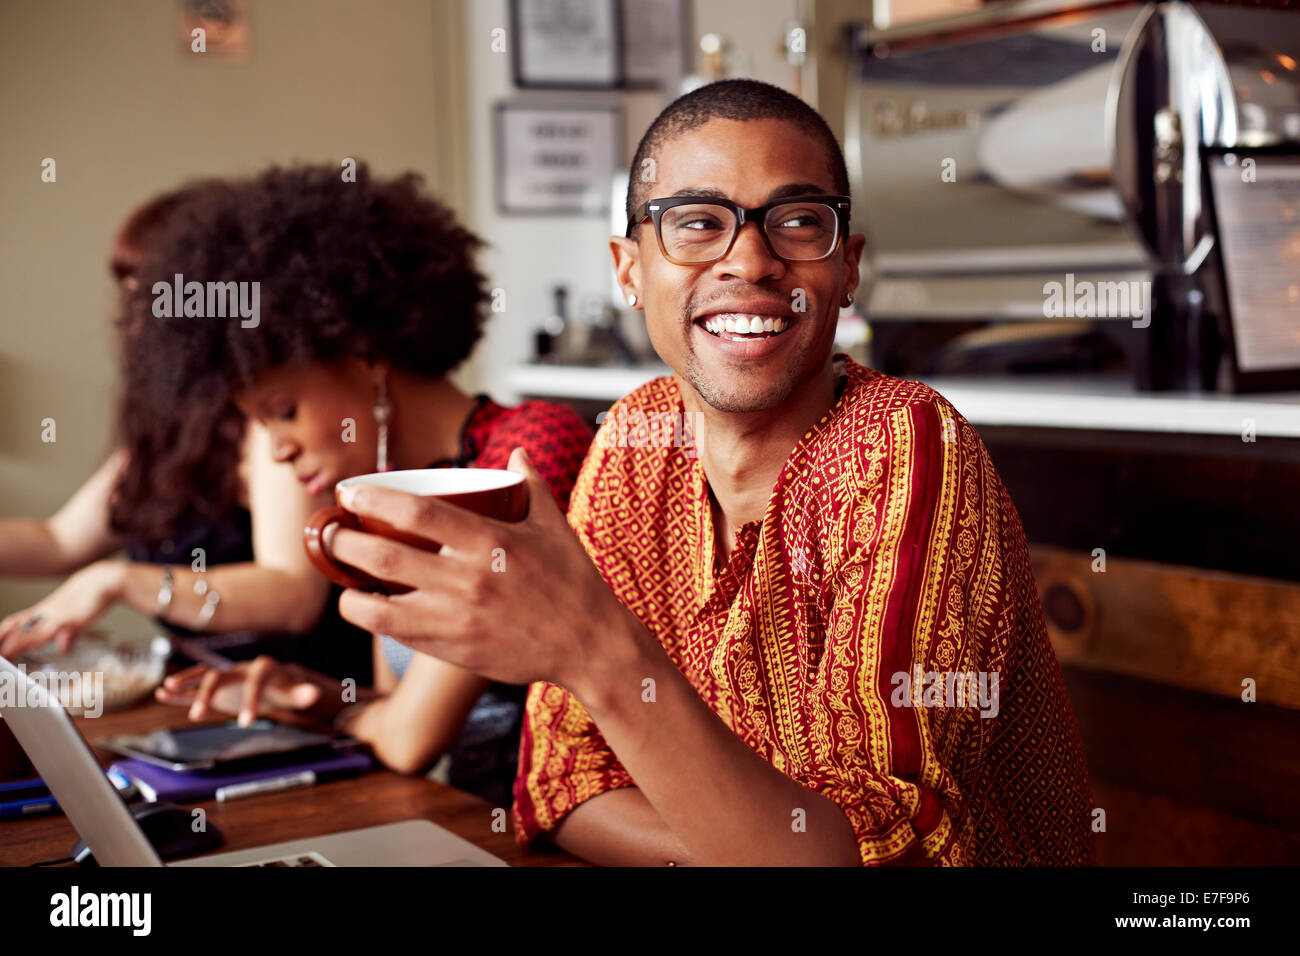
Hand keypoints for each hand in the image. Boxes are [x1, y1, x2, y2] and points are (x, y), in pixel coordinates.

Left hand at [0, 560, 124, 658]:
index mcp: (45, 610)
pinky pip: (51, 630)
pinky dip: (41, 639)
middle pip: (16, 626)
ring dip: (17, 644)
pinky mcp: (70, 619)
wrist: (105, 580)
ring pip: (30, 631)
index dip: (3, 634)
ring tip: (6, 655)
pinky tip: (35, 646)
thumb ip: (67, 633)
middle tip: (0, 655)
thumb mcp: (76, 616)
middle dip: (4, 640)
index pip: (15, 622)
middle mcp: (46, 613)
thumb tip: (64, 646)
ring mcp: (56, 615)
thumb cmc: (92, 594)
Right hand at [154, 656, 329, 725]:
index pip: (255, 682)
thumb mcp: (296, 692)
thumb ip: (303, 693)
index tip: (247, 722)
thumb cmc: (286, 687)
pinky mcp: (216, 688)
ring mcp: (225, 677)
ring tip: (165, 689)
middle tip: (196, 717)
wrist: (275, 681)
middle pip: (219, 676)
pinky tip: (161, 694)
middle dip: (206, 694)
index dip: (251, 700)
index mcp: (261, 669)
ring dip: (185, 682)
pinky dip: (179, 691)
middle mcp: (239, 669)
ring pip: (202, 676)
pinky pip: (194, 687)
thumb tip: (314, 693)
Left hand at [331, 448, 642, 695]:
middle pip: (383, 558)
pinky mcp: (455, 650)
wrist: (590, 646)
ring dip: (347, 592)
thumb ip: (532, 484)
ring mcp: (458, 619)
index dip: (373, 499)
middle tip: (328, 531)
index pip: (417, 513)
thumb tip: (517, 452)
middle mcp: (468, 580)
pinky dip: (375, 619)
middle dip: (342, 542)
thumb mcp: (555, 526)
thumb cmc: (574, 582)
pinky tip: (367, 607)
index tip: (349, 493)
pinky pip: (399, 634)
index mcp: (490, 541)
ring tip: (339, 575)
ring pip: (378, 607)